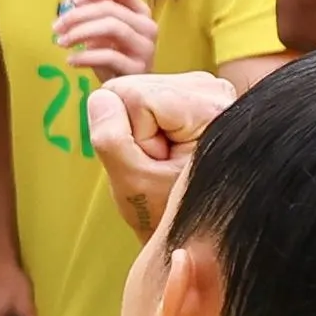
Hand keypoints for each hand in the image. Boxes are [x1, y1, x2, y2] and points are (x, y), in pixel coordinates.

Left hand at [49, 0, 155, 81]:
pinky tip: (71, 60)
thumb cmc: (111, 58)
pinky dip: (85, 56)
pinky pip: (109, 56)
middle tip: (56, 27)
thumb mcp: (99, 32)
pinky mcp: (138, 69)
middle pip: (110, 8)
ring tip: (61, 42)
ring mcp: (146, 48)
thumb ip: (90, 12)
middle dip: (78, 15)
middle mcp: (147, 26)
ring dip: (80, 32)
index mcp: (139, 11)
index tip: (73, 0)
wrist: (124, 92)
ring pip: (112, 26)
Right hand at [88, 69, 237, 236]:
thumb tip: (100, 98)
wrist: (195, 228)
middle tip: (157, 161)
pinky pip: (147, 94)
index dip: (129, 131)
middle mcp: (215, 89)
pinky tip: (168, 146)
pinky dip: (148, 121)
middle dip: (133, 124)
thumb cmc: (165, 212)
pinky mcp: (197, 92)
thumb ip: (111, 138)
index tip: (153, 161)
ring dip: (140, 124)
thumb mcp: (132, 182)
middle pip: (137, 87)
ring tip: (164, 157)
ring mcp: (208, 88)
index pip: (134, 95)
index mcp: (209, 109)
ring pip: (139, 89)